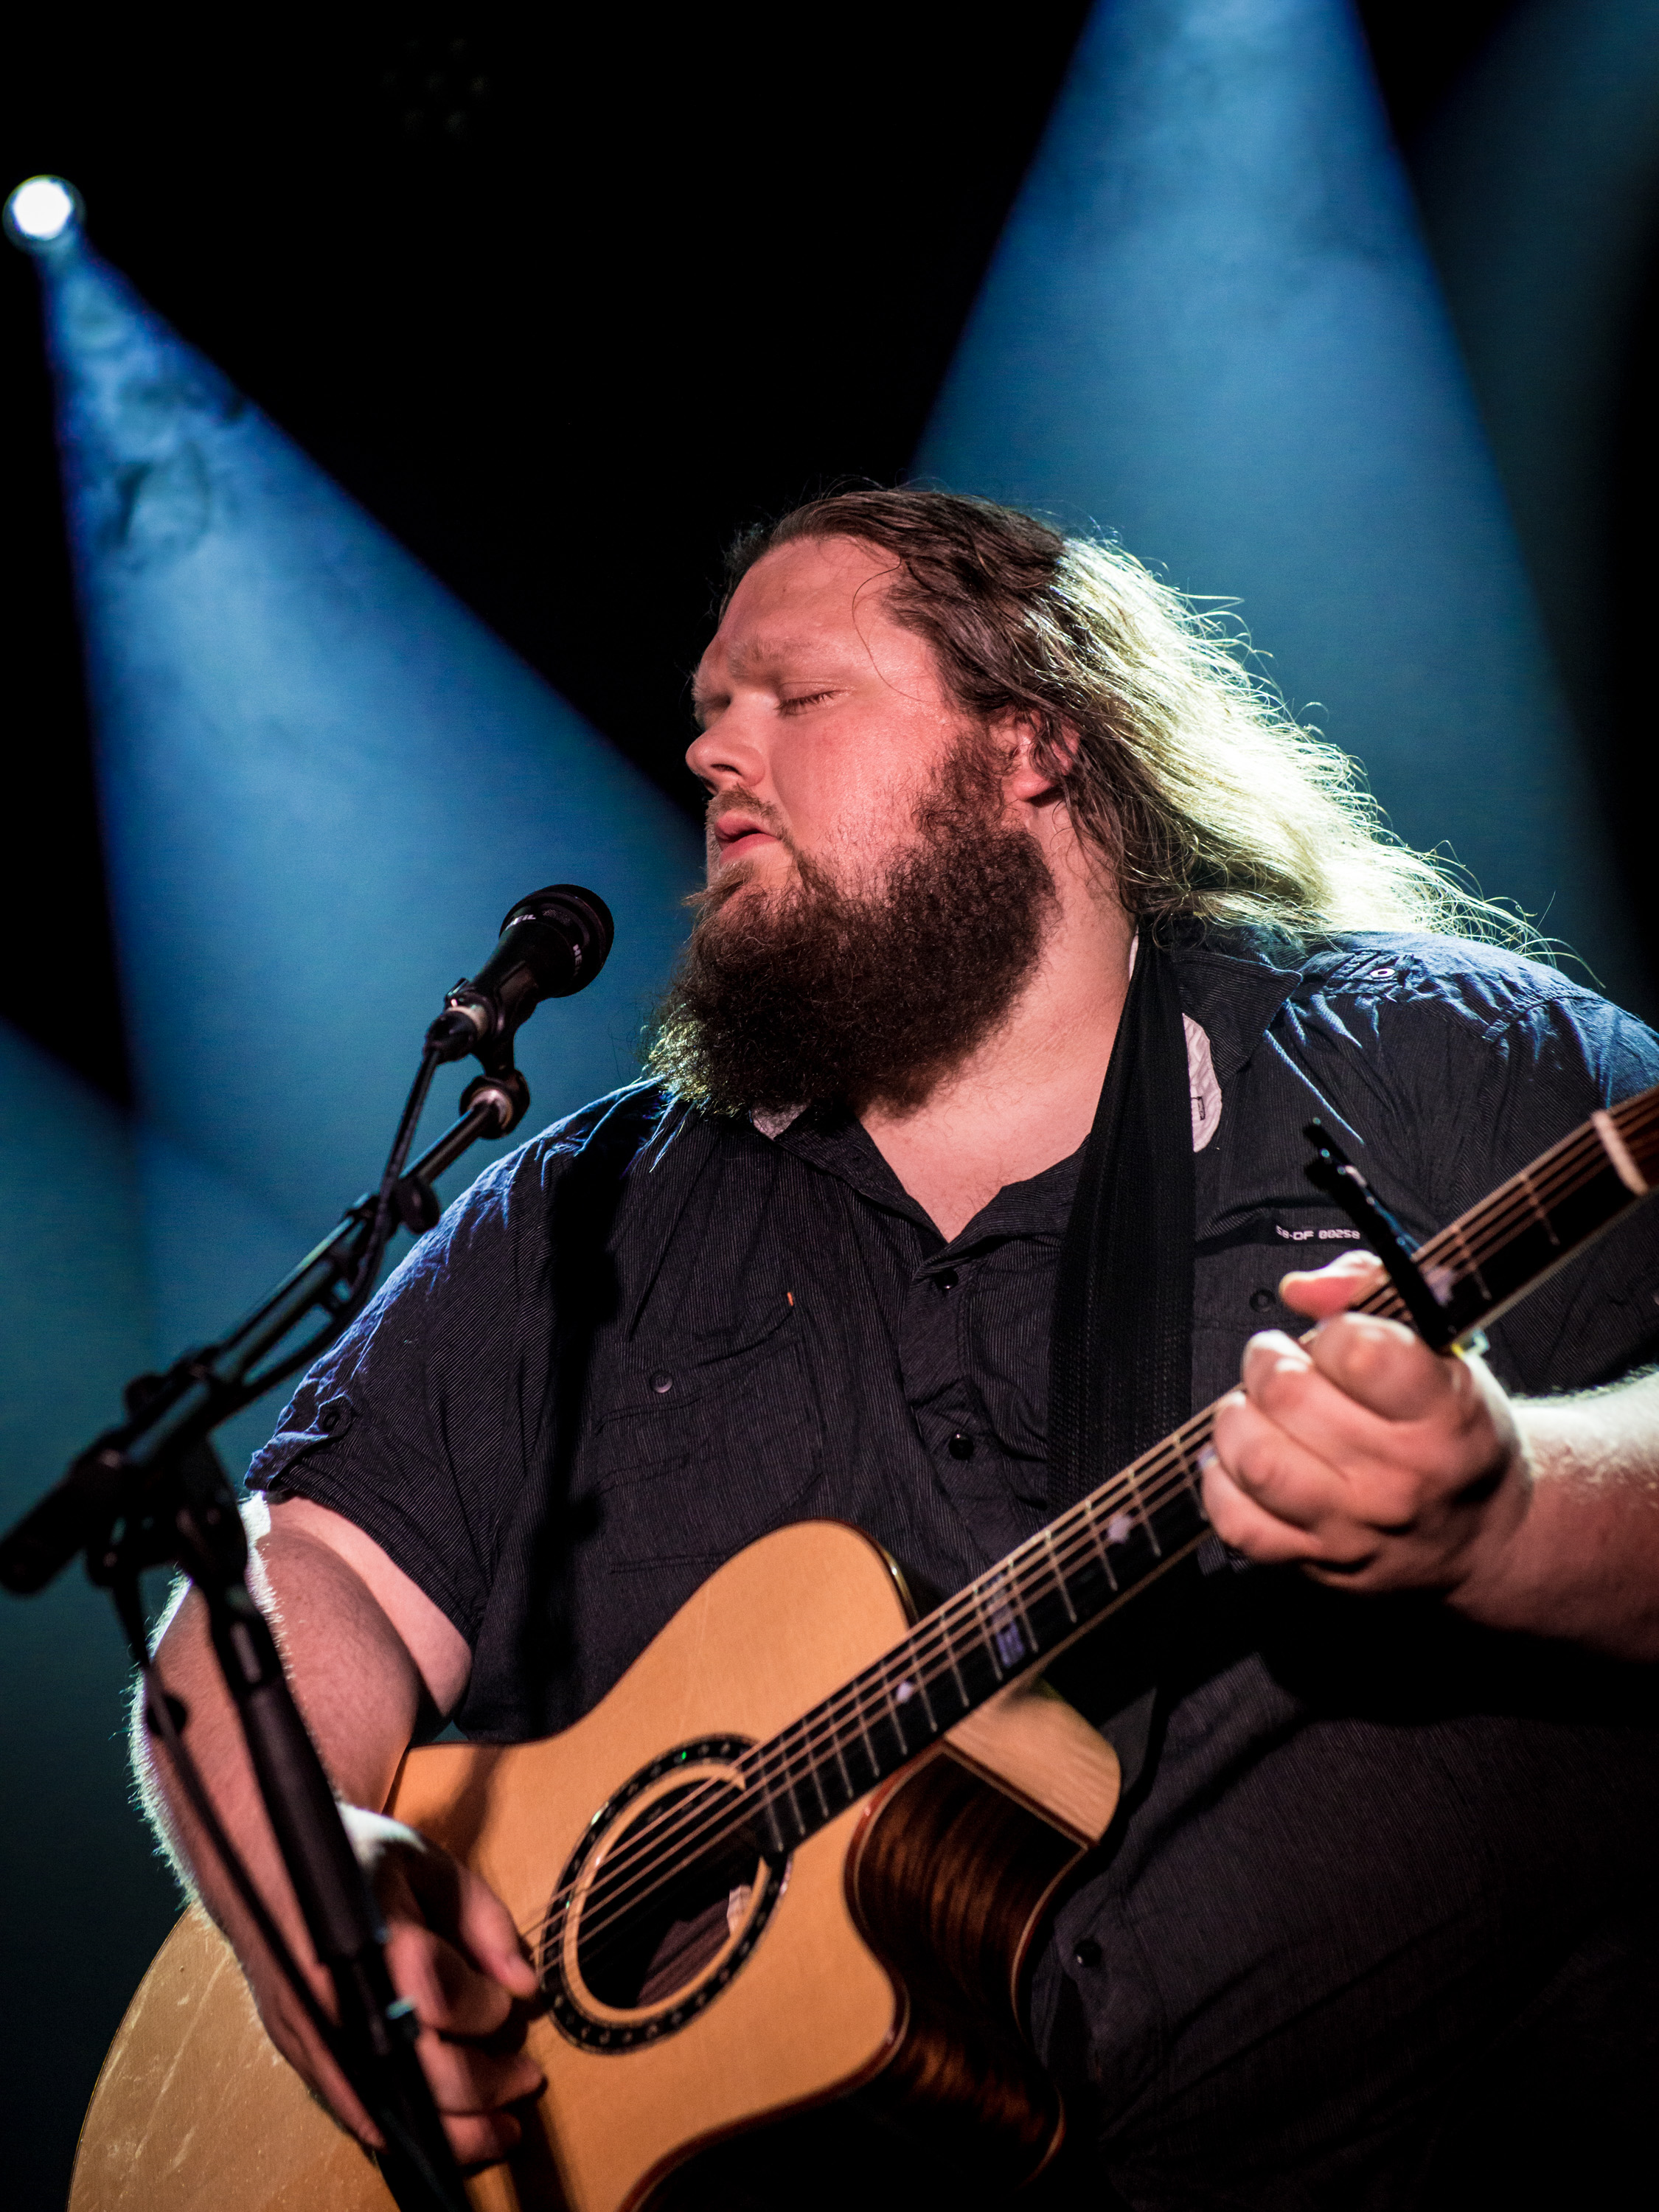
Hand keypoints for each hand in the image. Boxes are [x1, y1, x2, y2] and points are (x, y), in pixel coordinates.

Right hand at [266, 1810, 543, 2166]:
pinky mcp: (297, 2055)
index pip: (436, 1990)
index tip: (509, 2001)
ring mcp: (309, 2031)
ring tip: (499, 2131)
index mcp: (367, 1930)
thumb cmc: (354, 1858)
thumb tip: (523, 1987)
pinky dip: (404, 2130)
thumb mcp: (428, 1864)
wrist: (260, 1863)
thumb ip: (482, 1919)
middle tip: (526, 2079)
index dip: (484, 2006)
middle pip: (413, 2066)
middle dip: (481, 2085)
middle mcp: (332, 1992)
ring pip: (384, 2109)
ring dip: (448, 2132)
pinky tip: (443, 2131)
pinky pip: (355, 2111)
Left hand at [1204, 1251, 1532, 1598]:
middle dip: (1268, 1361)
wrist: (1481, 1532)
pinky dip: (1221, 1482)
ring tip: (1257, 1409)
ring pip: (1255, 1459)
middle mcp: (1400, 1477)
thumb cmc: (1455, 1433)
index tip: (1337, 1339)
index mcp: (1444, 1415)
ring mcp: (1353, 1525)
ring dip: (1237, 1418)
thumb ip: (1371, 1290)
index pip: (1359, 1352)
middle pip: (1288, 1397)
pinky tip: (1244, 1460)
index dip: (1332, 1332)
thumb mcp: (1443, 1350)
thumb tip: (1302, 1289)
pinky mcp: (1314, 1560)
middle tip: (1279, 1362)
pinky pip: (1237, 1521)